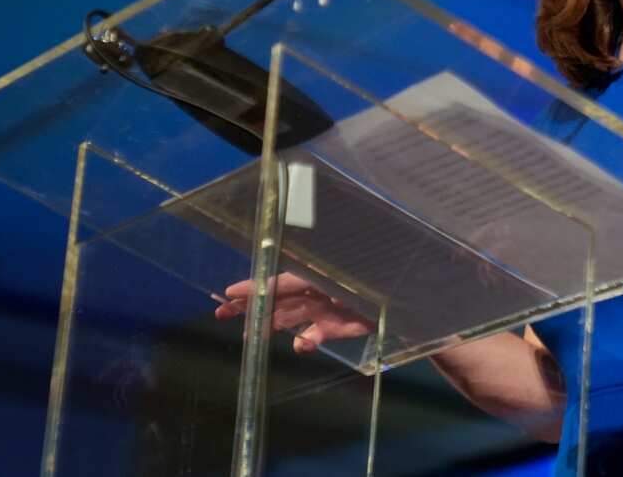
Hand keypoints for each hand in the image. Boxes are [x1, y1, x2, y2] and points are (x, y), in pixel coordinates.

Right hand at [213, 272, 371, 353]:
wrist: (401, 301)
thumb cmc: (370, 280)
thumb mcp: (342, 279)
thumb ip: (317, 282)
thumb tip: (292, 284)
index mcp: (314, 275)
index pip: (278, 281)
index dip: (255, 287)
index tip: (230, 292)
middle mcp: (313, 291)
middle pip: (276, 299)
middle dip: (250, 306)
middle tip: (222, 313)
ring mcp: (321, 310)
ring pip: (287, 319)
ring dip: (269, 327)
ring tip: (249, 338)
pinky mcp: (333, 328)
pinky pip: (311, 336)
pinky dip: (304, 342)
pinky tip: (302, 345)